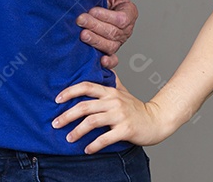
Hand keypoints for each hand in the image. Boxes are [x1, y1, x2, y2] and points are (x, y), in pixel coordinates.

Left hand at [52, 74, 170, 153]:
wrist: (157, 120)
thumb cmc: (136, 107)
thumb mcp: (122, 91)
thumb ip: (110, 80)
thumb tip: (100, 63)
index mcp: (110, 91)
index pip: (86, 87)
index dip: (69, 92)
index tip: (57, 99)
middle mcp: (113, 101)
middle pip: (84, 106)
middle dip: (67, 115)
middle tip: (55, 123)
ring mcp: (120, 115)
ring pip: (92, 122)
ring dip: (77, 131)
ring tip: (68, 138)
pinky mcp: (126, 130)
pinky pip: (105, 138)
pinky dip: (94, 145)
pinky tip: (86, 149)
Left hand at [76, 0, 137, 69]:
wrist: (99, 4)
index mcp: (129, 12)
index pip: (121, 19)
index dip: (106, 16)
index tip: (92, 10)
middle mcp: (126, 29)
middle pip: (114, 32)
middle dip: (95, 26)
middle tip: (80, 20)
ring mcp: (119, 41)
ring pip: (111, 46)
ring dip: (96, 41)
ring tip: (83, 35)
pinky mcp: (111, 50)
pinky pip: (114, 59)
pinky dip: (109, 62)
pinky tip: (101, 61)